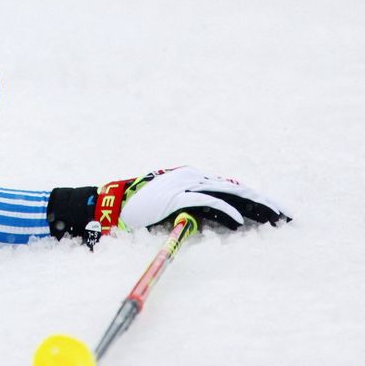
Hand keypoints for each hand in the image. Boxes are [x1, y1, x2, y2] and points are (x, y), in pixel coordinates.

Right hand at [100, 166, 290, 231]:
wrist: (112, 204)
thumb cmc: (142, 209)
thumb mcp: (174, 204)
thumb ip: (197, 207)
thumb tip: (225, 220)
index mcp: (194, 177)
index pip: (234, 187)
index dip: (258, 199)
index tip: (279, 212)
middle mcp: (193, 176)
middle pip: (237, 189)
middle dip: (264, 203)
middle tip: (287, 217)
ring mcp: (184, 184)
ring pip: (228, 193)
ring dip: (253, 207)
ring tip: (274, 219)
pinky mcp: (175, 196)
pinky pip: (206, 203)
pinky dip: (226, 212)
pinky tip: (241, 223)